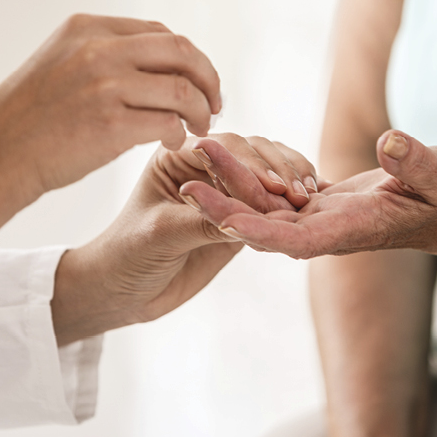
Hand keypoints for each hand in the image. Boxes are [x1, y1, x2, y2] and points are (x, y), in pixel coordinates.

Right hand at [0, 14, 221, 261]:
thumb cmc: (28, 118)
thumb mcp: (59, 62)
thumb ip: (103, 54)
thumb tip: (160, 64)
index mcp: (86, 28)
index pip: (160, 32)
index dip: (189, 57)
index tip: (199, 81)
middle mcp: (97, 49)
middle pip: (181, 51)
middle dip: (208, 78)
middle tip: (215, 104)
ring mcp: (104, 85)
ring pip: (183, 89)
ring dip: (201, 110)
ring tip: (199, 127)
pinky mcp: (110, 125)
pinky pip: (169, 123)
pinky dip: (179, 133)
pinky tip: (171, 142)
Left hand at [51, 133, 318, 344]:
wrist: (127, 290)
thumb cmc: (129, 255)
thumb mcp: (162, 234)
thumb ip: (202, 220)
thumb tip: (247, 214)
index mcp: (176, 154)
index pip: (221, 146)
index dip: (249, 162)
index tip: (271, 184)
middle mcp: (204, 164)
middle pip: (251, 150)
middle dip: (276, 168)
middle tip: (295, 193)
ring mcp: (226, 186)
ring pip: (268, 169)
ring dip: (290, 178)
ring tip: (305, 199)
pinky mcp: (242, 211)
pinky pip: (273, 198)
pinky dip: (291, 199)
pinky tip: (308, 205)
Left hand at [182, 130, 436, 258]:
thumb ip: (417, 162)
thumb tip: (391, 142)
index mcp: (350, 230)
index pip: (294, 239)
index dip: (256, 230)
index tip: (219, 219)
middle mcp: (325, 230)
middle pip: (265, 224)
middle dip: (224, 205)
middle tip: (184, 179)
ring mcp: (319, 218)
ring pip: (264, 206)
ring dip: (230, 185)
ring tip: (198, 152)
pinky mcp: (317, 204)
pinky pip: (275, 194)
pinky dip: (249, 179)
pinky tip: (224, 156)